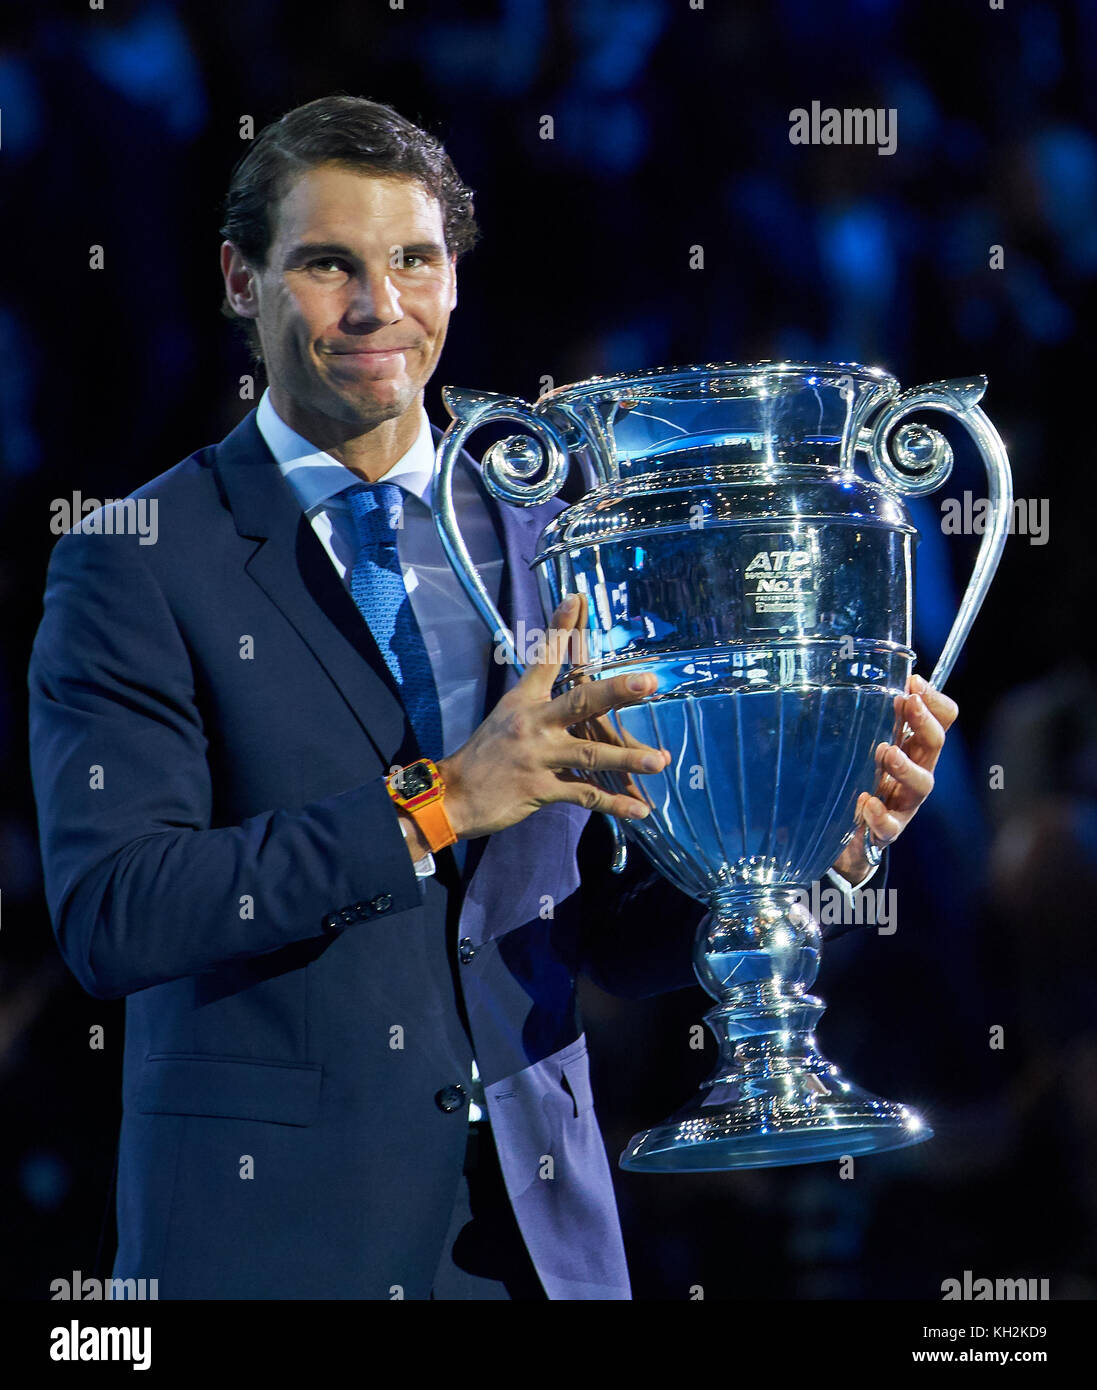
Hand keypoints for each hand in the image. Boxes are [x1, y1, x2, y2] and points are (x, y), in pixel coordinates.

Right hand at [437, 593, 670, 838]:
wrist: (454, 795)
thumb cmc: (486, 755)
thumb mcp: (507, 717)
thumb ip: (540, 703)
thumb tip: (576, 696)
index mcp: (524, 701)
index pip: (545, 658)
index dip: (561, 628)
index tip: (577, 599)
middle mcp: (533, 723)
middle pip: (581, 702)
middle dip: (616, 692)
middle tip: (649, 682)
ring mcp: (538, 756)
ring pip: (590, 754)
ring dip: (627, 758)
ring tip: (658, 761)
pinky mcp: (541, 788)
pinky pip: (585, 794)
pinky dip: (614, 804)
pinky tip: (639, 810)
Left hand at [830, 673, 958, 883]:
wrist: (843, 839)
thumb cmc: (855, 782)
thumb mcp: (858, 746)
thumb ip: (863, 719)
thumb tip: (849, 680)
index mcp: (911, 747)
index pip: (940, 719)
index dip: (934, 701)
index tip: (914, 682)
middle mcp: (914, 772)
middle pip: (935, 745)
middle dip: (925, 722)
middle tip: (909, 704)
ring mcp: (903, 804)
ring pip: (922, 785)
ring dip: (906, 766)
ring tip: (886, 752)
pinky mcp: (885, 832)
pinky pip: (891, 827)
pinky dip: (881, 815)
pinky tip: (866, 802)